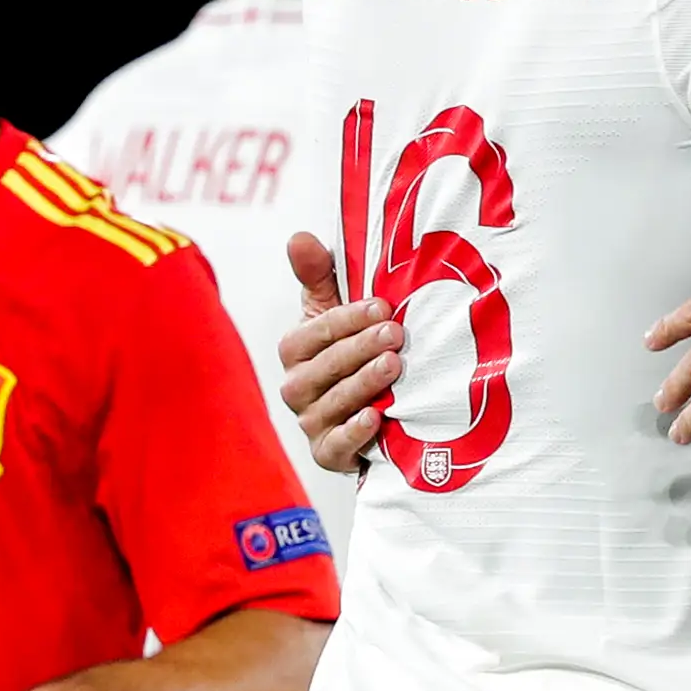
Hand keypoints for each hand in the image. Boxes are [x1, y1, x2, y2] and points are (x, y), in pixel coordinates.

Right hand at [274, 231, 398, 477]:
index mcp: (294, 350)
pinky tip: (376, 417)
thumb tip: (299, 236)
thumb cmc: (348, 352)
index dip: (348, 318)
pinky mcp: (328, 453)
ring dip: (364, 383)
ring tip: (394, 366)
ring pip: (334, 402)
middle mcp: (296, 387)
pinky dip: (354, 433)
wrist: (366, 410)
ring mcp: (311, 422)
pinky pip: (336, 446)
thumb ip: (318, 274)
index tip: (382, 306)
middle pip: (326, 366)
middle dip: (361, 347)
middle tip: (396, 334)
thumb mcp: (332, 311)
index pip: (316, 332)